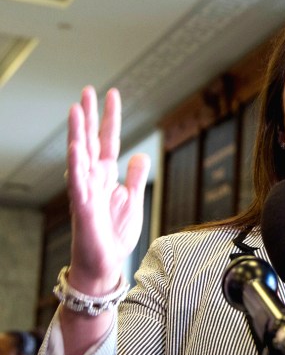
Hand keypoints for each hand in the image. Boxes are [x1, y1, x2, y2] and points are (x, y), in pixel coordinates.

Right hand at [67, 86, 149, 294]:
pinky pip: (77, 184)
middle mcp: (93, 180)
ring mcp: (85, 192)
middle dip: (88, 116)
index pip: (107, 141)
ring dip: (77, 133)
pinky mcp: (82, 208)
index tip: (111, 94)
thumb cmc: (114, 235)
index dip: (109, 118)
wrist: (105, 264)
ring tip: (75, 109)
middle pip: (89, 141)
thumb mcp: (132, 200)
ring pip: (79, 157)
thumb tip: (139, 155)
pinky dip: (76, 166)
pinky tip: (75, 148)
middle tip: (86, 90)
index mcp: (106, 177)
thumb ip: (134, 177)